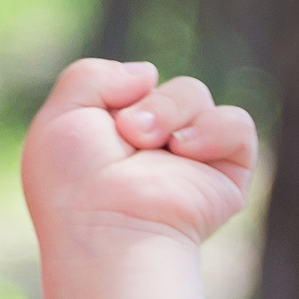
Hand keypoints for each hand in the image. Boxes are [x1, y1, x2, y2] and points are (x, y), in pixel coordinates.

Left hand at [21, 59, 256, 251]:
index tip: (101, 120)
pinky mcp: (224, 176)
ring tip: (152, 144)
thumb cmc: (75, 181)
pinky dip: (214, 129)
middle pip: (162, 86)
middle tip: (128, 134)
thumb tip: (148, 73)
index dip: (113, 90)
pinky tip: (186, 150)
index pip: (127, 83)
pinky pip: (236, 124)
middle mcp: (149, 148)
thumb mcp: (61, 114)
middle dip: (147, 102)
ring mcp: (187, 160)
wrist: (109, 225)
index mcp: (109, 137)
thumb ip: (92, 74)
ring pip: (195, 95)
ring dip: (171, 109)